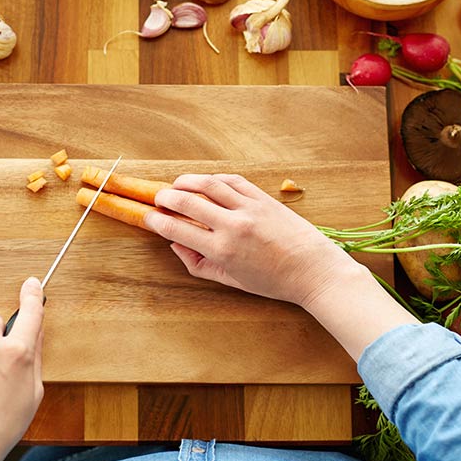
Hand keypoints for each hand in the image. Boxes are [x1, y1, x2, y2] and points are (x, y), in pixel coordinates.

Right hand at [144, 174, 355, 309]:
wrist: (312, 270)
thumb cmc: (273, 281)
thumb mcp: (232, 281)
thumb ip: (199, 265)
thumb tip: (176, 245)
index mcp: (222, 251)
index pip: (177, 230)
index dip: (157, 221)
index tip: (148, 217)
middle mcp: (232, 226)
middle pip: (187, 201)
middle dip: (165, 197)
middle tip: (157, 198)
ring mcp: (248, 208)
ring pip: (208, 183)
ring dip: (186, 181)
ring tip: (176, 185)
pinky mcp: (262, 197)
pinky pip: (231, 180)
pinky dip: (214, 178)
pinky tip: (205, 182)